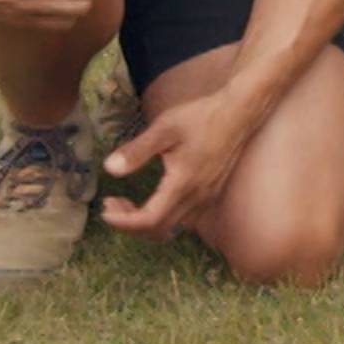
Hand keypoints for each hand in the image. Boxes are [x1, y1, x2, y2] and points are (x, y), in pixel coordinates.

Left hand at [97, 89, 265, 238]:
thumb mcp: (164, 128)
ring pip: (172, 226)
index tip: (105, 211)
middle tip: (111, 204)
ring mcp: (207, 198)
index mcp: (183, 185)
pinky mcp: (211, 194)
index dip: (123, 222)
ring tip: (126, 202)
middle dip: (130, 223)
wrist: (238, 113)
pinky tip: (152, 197)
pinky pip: (184, 218)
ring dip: (146, 221)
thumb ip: (136, 151)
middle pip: (159, 230)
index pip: (149, 221)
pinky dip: (162, 216)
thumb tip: (109, 169)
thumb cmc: (200, 117)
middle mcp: (197, 198)